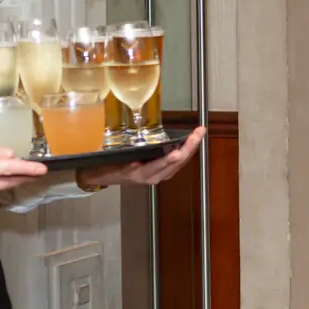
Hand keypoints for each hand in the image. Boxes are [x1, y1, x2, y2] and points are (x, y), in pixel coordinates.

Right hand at [77, 128, 203, 190]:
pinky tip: (193, 141)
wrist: (110, 176)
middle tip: (198, 132)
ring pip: (181, 162)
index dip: (167, 160)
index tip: (176, 154)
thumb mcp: (114, 164)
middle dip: (189, 146)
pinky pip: (179, 161)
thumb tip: (134, 163)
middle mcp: (154, 177)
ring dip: (191, 147)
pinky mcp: (164, 171)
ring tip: (199, 133)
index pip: (157, 166)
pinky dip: (187, 150)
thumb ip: (126, 165)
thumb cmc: (112, 166)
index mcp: (142, 175)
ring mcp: (161, 175)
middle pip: (176, 162)